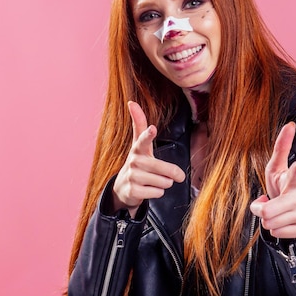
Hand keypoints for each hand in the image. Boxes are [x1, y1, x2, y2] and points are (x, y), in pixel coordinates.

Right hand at [112, 101, 185, 216]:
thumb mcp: (139, 144)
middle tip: (168, 174)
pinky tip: (148, 190)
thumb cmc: (138, 163)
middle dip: (172, 174)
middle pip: (165, 169)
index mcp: (138, 149)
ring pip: (163, 182)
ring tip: (154, 181)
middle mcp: (134, 161)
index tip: (153, 128)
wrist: (124, 188)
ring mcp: (132, 177)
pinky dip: (157, 193)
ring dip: (164, 184)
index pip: (143, 139)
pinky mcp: (132, 191)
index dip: (148, 134)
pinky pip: (157, 193)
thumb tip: (131, 102)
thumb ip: (139, 124)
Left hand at [249, 122, 295, 238]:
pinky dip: (276, 230)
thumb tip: (290, 124)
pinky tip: (283, 222)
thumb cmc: (282, 187)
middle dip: (261, 209)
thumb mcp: (277, 168)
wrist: (293, 211)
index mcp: (294, 180)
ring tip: (277, 212)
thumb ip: (281, 147)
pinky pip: (277, 233)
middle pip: (267, 211)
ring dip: (268, 220)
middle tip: (267, 204)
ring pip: (270, 224)